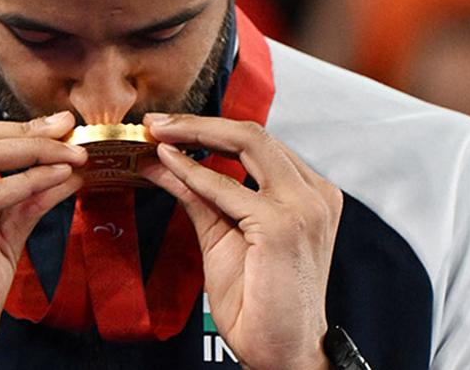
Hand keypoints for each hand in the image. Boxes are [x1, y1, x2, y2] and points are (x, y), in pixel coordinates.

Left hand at [140, 113, 341, 369]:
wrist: (281, 352)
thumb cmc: (257, 300)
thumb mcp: (222, 234)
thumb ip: (198, 194)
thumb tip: (162, 161)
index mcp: (309, 193)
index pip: (258, 143)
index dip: (210, 128)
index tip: (169, 127)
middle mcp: (315, 193)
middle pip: (254, 133)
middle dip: (198, 122)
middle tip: (155, 122)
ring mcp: (304, 206)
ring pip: (247, 142)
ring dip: (195, 133)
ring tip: (157, 133)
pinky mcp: (283, 225)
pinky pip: (228, 186)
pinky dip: (194, 172)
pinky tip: (167, 165)